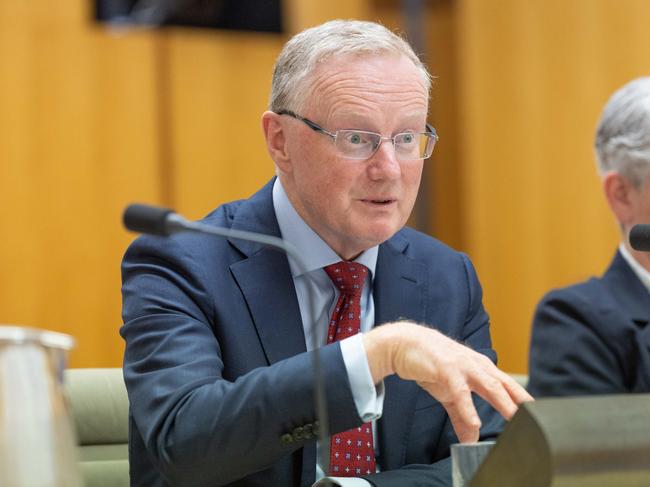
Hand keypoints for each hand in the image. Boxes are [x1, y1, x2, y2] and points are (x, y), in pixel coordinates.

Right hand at [363, 321, 532, 442]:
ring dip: (503, 402)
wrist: (403, 344)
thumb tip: (471, 438)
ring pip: (488, 385)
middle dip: (521, 403)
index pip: (509, 386)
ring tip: (515, 420)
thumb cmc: (429, 364)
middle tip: (537, 420)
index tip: (541, 416)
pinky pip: (460, 392)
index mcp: (480, 369)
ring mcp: (462, 366)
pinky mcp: (446, 369)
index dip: (524, 401)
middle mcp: (476, 366)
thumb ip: (461, 415)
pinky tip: (475, 423)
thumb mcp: (448, 393)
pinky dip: (468, 408)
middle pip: (505, 385)